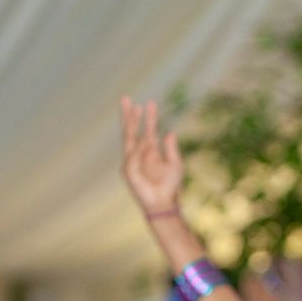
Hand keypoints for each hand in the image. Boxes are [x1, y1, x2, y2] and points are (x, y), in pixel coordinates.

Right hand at [120, 97, 183, 214]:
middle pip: (132, 130)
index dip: (149, 117)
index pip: (148, 130)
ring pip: (128, 137)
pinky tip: (143, 142)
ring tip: (134, 108)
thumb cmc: (170, 186)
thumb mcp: (175, 164)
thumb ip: (171, 148)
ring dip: (131, 122)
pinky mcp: (128, 170)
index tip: (150, 102)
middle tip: (126, 98)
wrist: (163, 202)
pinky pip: (132, 155)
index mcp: (151, 151)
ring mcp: (132, 161)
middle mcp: (139, 153)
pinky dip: (137, 149)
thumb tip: (168, 132)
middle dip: (129, 115)